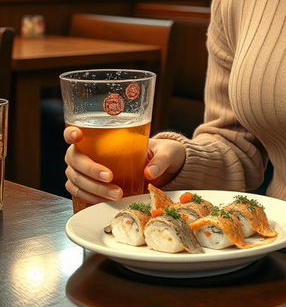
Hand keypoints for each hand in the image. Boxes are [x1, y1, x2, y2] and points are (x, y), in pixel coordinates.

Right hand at [63, 126, 185, 205]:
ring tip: (116, 194)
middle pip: (74, 159)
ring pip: (76, 179)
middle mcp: (87, 151)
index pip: (76, 131)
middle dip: (89, 169)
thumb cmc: (160, 153)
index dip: (71, 133)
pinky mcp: (88, 186)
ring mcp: (84, 170)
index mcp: (102, 135)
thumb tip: (149, 172)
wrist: (162, 170)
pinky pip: (80, 193)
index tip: (78, 136)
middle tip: (109, 177)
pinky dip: (91, 198)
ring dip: (93, 188)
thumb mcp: (167, 151)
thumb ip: (161, 159)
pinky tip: (106, 201)